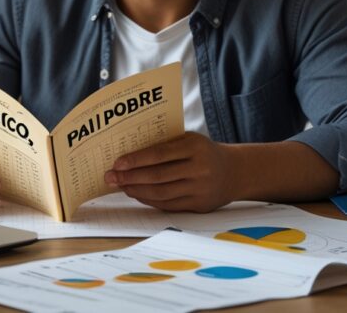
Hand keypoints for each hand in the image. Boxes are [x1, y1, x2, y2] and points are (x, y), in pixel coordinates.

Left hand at [104, 132, 236, 211]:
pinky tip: (137, 194)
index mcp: (195, 147)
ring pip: (161, 193)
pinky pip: (169, 205)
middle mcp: (199, 168)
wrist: (235, 171)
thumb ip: (166, 145)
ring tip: (121, 186)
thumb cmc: (204, 152)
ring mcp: (200, 189)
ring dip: (137, 191)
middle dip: (130, 177)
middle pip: (158, 176)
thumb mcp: (190, 140)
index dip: (136, 160)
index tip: (117, 163)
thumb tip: (130, 156)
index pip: (159, 154)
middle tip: (111, 178)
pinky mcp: (199, 205)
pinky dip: (150, 200)